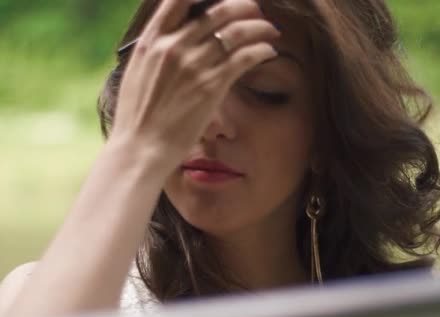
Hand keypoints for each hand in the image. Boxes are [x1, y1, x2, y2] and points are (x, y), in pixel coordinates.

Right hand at [110, 0, 279, 170]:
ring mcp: (194, 65)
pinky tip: (269, 51)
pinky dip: (261, 50)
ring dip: (259, 26)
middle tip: (255, 9)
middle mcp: (173, 47)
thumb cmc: (138, 116)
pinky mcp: (212, 85)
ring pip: (236, 32)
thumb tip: (172, 37)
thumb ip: (156, 51)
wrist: (141, 147)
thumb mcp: (138, 72)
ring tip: (270, 29)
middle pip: (217, 11)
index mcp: (151, 41)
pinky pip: (245, 57)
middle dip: (243, 6)